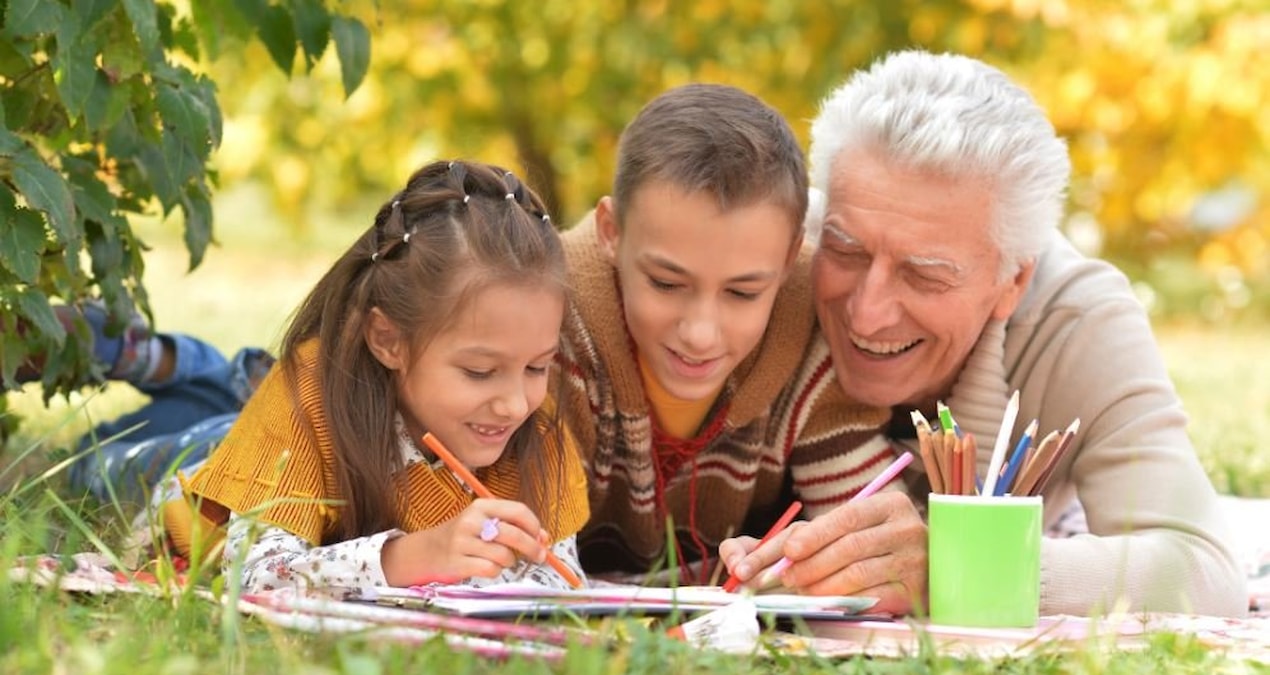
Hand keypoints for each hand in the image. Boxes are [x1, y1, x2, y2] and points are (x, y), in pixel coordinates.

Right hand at [381, 498, 549, 586]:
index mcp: (481, 506)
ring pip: (504, 555)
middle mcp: (471, 521)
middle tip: (539, 556)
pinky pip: (490, 570)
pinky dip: (495, 572)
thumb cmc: (465, 537)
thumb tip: (544, 538)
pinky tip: (487, 567)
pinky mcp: (457, 562)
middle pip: (514, 534)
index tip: (541, 537)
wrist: (427, 551)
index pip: (518, 510)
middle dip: (532, 548)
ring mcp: (462, 542)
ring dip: (509, 562)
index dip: (534, 525)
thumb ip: (515, 527)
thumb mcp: (486, 524)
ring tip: (501, 560)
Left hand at [722, 491, 927, 614]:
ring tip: (801, 590)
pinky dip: (844, 600)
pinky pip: (873, 597)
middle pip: (849, 547)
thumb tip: (754, 551)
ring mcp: (915, 560)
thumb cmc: (873, 544)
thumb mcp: (848, 527)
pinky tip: (827, 601)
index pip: (844, 518)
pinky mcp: (915, 590)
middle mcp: (907, 528)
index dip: (813, 535)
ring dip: (822, 584)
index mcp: (888, 503)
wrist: (926, 566)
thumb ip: (807, 534)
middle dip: (811, 564)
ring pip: (858, 573)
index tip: (787, 551)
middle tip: (786, 577)